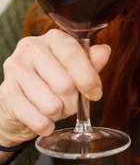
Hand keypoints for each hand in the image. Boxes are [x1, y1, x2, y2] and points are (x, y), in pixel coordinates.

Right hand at [0, 29, 110, 147]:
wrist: (17, 106)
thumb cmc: (51, 85)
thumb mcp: (75, 72)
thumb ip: (90, 62)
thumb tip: (104, 51)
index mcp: (52, 38)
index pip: (72, 53)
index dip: (88, 78)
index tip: (95, 93)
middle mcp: (30, 48)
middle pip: (64, 83)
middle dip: (73, 102)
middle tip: (70, 104)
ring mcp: (15, 69)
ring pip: (51, 104)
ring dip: (58, 114)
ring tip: (54, 110)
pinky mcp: (6, 93)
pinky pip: (37, 118)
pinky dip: (46, 125)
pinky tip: (45, 121)